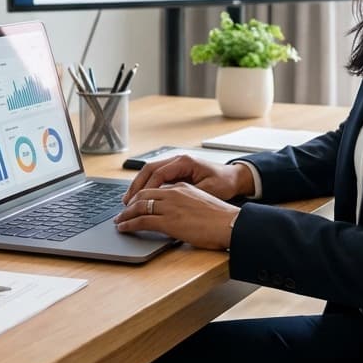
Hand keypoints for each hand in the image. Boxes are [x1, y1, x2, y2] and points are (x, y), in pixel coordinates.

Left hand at [115, 182, 239, 249]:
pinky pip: (142, 221)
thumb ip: (187, 204)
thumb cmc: (221, 218)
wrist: (230, 224)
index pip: (155, 187)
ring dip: (126, 214)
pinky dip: (129, 224)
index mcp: (182, 187)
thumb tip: (179, 213)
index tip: (134, 202)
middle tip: (122, 212)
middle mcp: (174, 193)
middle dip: (129, 203)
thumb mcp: (202, 203)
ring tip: (119, 221)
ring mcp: (170, 207)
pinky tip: (124, 228)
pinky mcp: (168, 221)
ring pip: (139, 206)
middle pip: (143, 194)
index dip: (140, 195)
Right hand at [123, 155, 253, 204]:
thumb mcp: (208, 190)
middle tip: (126, 202)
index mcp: (184, 162)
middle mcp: (178, 160)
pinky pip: (157, 177)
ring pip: (150, 172)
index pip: (158, 173)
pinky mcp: (177, 171)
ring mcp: (176, 165)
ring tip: (129, 201)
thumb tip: (170, 200)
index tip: (137, 202)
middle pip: (149, 170)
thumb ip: (188, 193)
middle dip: (136, 186)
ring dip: (139, 186)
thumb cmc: (224, 183)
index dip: (146, 188)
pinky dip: (147, 186)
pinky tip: (142, 198)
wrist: (235, 178)